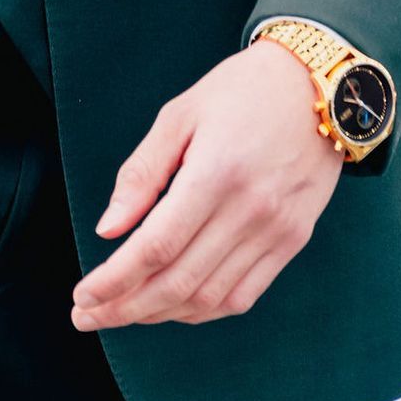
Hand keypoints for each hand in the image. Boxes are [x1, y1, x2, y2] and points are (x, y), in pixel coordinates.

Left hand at [69, 40, 343, 332]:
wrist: (317, 83)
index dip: (114, 280)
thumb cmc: (240, 91)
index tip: (82, 296)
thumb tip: (108, 230)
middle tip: (88, 316)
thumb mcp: (179, 115)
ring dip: (160, 314)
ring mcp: (276, 231)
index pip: (156, 247)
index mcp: (216, 174)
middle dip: (125, 308)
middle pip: (179, 282)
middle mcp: (250, 211)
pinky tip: (173, 305)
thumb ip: (141, 174)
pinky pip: (243, 295)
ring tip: (123, 312)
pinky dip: (203, 310)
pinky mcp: (293, 240)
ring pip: (209, 298)